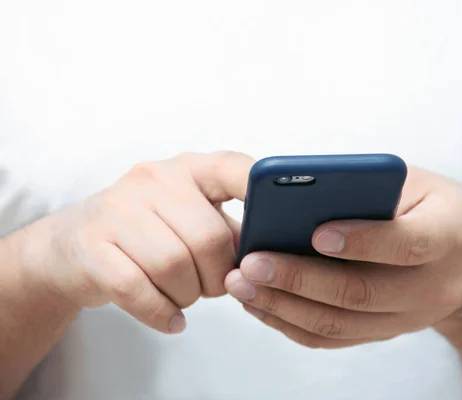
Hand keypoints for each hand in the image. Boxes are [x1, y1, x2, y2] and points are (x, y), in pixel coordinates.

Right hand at [21, 151, 252, 333]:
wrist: (68, 247)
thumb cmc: (143, 233)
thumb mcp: (185, 219)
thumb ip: (227, 229)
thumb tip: (265, 252)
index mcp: (185, 170)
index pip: (231, 168)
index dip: (259, 189)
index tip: (279, 216)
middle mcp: (152, 180)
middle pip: (208, 239)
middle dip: (218, 276)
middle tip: (211, 286)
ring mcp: (117, 210)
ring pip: (175, 267)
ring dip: (188, 295)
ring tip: (184, 296)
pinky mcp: (92, 247)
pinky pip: (139, 290)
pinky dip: (161, 312)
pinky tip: (170, 318)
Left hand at [225, 167, 461, 347]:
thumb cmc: (436, 208)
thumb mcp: (417, 184)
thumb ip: (370, 188)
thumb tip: (302, 199)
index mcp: (448, 236)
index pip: (406, 244)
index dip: (362, 240)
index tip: (315, 232)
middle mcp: (433, 287)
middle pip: (361, 292)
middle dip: (300, 279)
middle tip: (252, 263)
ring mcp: (409, 318)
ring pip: (341, 324)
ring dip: (285, 307)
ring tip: (242, 284)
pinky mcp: (385, 332)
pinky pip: (334, 338)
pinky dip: (292, 324)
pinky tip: (260, 303)